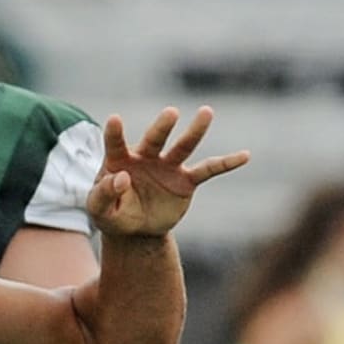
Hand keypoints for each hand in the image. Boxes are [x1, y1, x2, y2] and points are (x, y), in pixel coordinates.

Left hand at [87, 106, 249, 237]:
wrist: (134, 231)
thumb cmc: (111, 214)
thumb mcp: (99, 210)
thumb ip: (103, 194)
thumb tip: (120, 178)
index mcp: (118, 161)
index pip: (115, 144)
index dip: (115, 133)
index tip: (114, 119)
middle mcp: (145, 158)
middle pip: (154, 139)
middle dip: (162, 127)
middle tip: (171, 113)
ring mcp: (167, 167)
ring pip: (183, 147)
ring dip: (194, 131)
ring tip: (206, 112)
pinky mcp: (185, 181)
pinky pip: (208, 170)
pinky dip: (225, 163)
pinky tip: (244, 155)